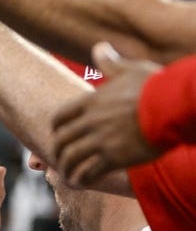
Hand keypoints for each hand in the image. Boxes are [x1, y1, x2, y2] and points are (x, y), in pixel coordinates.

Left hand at [51, 42, 162, 185]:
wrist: (173, 107)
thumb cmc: (156, 87)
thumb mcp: (131, 70)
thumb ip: (111, 63)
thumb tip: (99, 47)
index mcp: (91, 102)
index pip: (61, 116)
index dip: (57, 127)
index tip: (57, 133)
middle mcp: (90, 122)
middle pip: (62, 139)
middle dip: (58, 150)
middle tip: (60, 157)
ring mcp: (100, 140)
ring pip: (71, 158)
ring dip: (67, 168)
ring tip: (68, 176)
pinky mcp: (113, 157)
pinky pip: (88, 171)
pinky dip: (81, 179)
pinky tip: (80, 183)